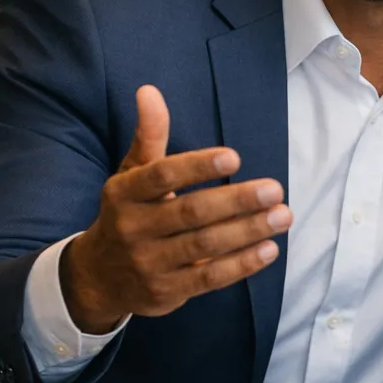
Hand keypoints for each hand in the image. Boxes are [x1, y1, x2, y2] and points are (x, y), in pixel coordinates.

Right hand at [60, 85, 292, 332]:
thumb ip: (149, 136)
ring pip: (205, 245)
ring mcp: (149, 263)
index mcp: (124, 193)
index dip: (197, 166)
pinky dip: (241, 264)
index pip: (161, 176)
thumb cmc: (128, 213)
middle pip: (191, 212)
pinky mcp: (167, 291)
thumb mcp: (131, 174)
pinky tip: (269, 249)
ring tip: (283, 216)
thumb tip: (149, 91)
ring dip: (248, 231)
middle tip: (275, 189)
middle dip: (236, 201)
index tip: (235, 157)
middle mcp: (133, 228)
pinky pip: (209, 277)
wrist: (99, 277)